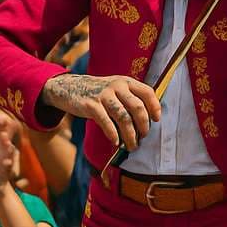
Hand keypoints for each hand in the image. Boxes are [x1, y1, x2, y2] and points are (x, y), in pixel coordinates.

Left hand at [0, 114, 18, 195]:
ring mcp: (6, 161)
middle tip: (5, 126)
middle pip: (7, 141)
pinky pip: (7, 167)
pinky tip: (7, 161)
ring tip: (8, 144)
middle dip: (6, 135)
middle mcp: (5, 153)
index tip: (4, 117)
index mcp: (0, 148)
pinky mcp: (4, 171)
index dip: (3, 127)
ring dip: (8, 148)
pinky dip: (7, 164)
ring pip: (8, 153)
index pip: (3, 135)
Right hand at [38, 73, 160, 149]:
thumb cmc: (99, 92)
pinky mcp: (91, 105)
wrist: (69, 87)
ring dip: (130, 134)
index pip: (147, 92)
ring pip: (123, 117)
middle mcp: (117, 86)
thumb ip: (130, 98)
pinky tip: (116, 142)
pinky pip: (106, 122)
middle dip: (143, 125)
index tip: (157, 120)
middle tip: (143, 137)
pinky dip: (113, 134)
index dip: (154, 107)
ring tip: (132, 145)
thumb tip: (147, 121)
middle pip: (137, 107)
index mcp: (126, 82)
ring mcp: (103, 95)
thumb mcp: (116, 88)